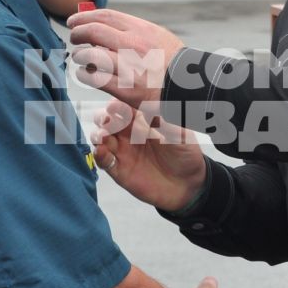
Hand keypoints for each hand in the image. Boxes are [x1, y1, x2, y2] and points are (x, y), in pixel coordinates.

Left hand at [68, 8, 184, 109]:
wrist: (190, 88)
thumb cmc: (172, 63)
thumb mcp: (158, 36)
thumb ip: (133, 30)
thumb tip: (103, 24)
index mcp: (142, 30)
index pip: (105, 16)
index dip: (84, 17)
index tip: (74, 21)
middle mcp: (134, 46)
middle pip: (93, 32)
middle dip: (77, 34)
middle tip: (74, 38)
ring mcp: (129, 68)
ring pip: (90, 56)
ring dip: (80, 56)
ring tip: (81, 58)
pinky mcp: (125, 90)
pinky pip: (94, 79)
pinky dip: (85, 74)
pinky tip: (86, 74)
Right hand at [90, 99, 207, 210]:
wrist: (188, 184)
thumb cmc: (185, 154)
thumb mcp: (180, 134)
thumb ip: (166, 120)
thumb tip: (155, 103)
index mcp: (142, 121)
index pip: (124, 107)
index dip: (117, 105)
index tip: (116, 105)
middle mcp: (128, 134)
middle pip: (107, 120)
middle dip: (103, 118)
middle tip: (108, 120)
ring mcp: (122, 152)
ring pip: (101, 139)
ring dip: (98, 135)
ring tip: (103, 136)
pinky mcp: (120, 170)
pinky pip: (104, 161)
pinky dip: (99, 155)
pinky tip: (102, 152)